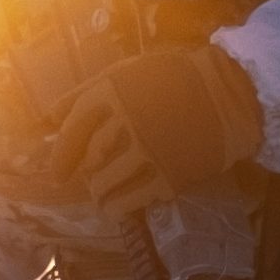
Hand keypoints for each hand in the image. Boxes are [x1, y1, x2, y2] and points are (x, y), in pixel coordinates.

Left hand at [39, 44, 263, 219]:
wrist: (229, 95)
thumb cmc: (174, 78)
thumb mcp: (126, 72)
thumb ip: (86, 92)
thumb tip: (50, 116)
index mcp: (111, 93)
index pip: (73, 131)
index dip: (61, 155)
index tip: (57, 173)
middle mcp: (125, 124)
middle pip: (90, 159)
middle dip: (86, 172)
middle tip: (90, 177)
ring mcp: (148, 153)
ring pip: (106, 183)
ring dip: (100, 192)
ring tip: (102, 194)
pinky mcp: (168, 177)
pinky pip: (131, 201)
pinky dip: (118, 207)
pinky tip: (115, 207)